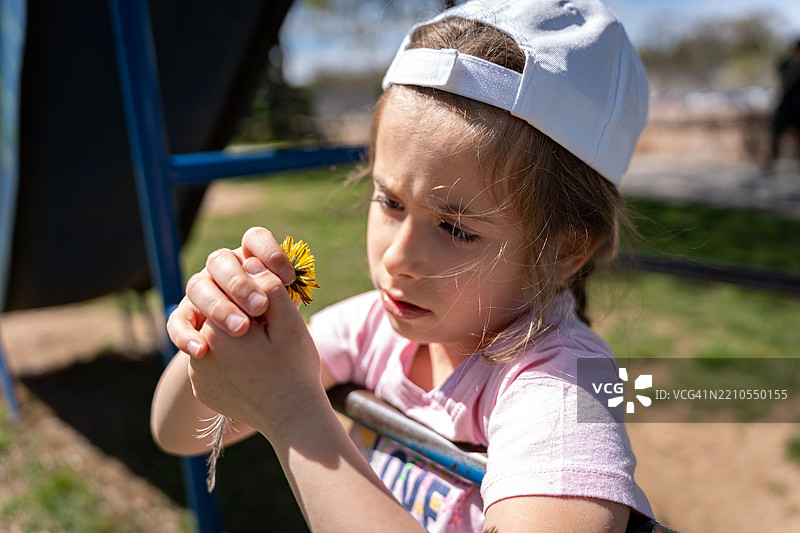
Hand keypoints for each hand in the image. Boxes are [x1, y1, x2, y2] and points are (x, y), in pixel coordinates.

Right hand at [167, 227, 294, 356]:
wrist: (255, 358)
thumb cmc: (275, 328)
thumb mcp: (285, 310)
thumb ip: (280, 294)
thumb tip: (278, 281)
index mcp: (250, 259)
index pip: (255, 238)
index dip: (270, 253)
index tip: (288, 279)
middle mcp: (223, 269)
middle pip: (221, 260)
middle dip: (241, 283)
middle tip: (260, 307)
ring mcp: (202, 289)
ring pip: (198, 287)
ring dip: (219, 307)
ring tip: (240, 329)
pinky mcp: (185, 315)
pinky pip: (177, 321)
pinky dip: (186, 335)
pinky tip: (201, 350)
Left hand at [187, 267, 323, 439]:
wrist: (292, 420)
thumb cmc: (294, 369)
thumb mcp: (290, 322)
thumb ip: (270, 287)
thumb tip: (251, 263)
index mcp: (217, 331)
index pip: (227, 293)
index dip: (252, 295)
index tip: (272, 309)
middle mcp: (198, 353)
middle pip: (217, 314)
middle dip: (242, 315)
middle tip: (270, 331)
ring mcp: (197, 374)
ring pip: (213, 338)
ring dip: (233, 337)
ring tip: (263, 351)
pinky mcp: (202, 389)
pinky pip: (212, 363)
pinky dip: (230, 361)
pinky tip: (254, 369)